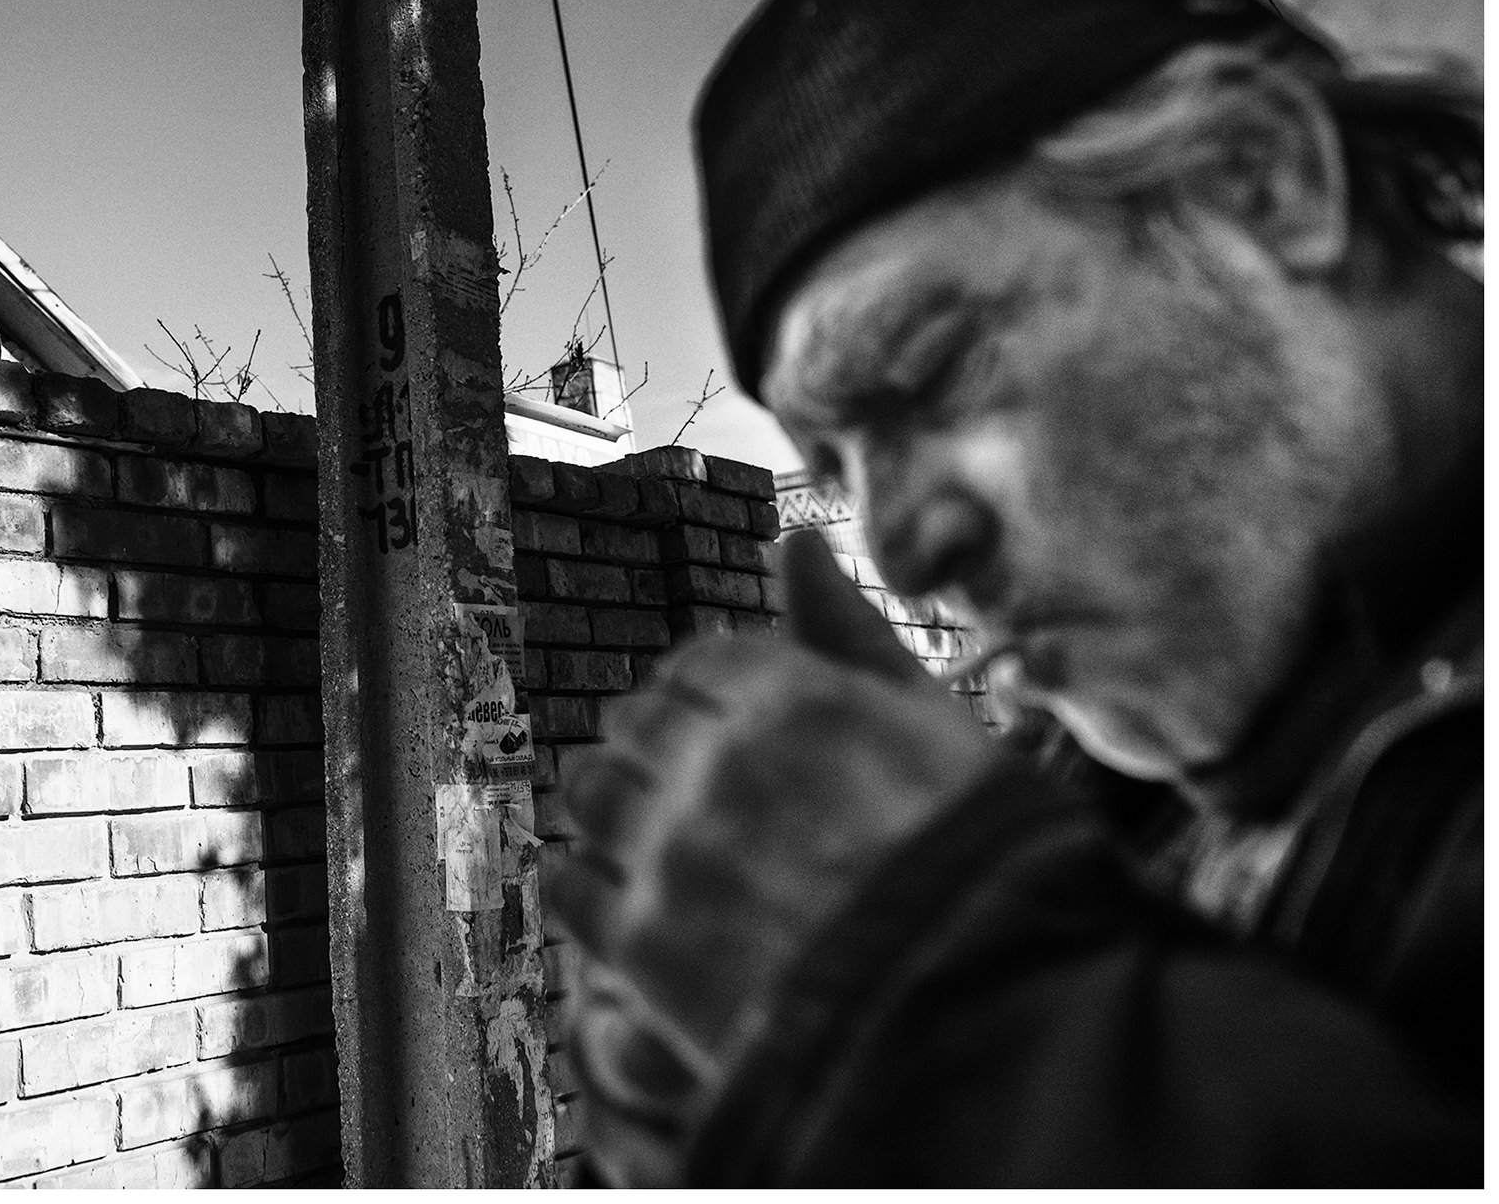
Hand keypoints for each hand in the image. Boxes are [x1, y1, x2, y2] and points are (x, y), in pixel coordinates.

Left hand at [549, 532, 993, 1175]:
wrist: (992, 1025)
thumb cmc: (986, 869)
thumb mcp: (935, 731)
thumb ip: (850, 633)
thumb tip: (794, 534)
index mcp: (794, 700)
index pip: (698, 663)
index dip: (707, 694)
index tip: (719, 728)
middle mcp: (720, 762)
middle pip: (635, 722)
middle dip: (655, 746)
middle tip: (683, 789)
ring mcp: (674, 854)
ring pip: (590, 791)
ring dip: (608, 804)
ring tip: (645, 838)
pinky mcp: (644, 948)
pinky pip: (568, 884)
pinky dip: (582, 882)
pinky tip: (617, 899)